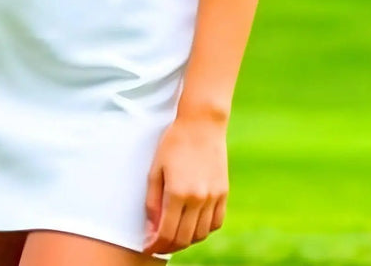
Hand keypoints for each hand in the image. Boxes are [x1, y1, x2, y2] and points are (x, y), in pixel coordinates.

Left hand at [142, 115, 227, 255]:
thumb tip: (151, 230)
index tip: (147, 247)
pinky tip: (194, 224)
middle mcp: (198, 198)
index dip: (155, 245)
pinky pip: (216, 223)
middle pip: (184, 238)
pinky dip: (204, 229)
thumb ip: (152, 201)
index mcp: (177, 192)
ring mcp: (213, 196)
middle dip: (168, 246)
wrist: (201, 123)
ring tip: (175, 233)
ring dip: (187, 240)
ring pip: (201, 234)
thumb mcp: (156, 168)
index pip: (166, 233)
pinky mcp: (223, 192)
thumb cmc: (174, 142)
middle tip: (158, 243)